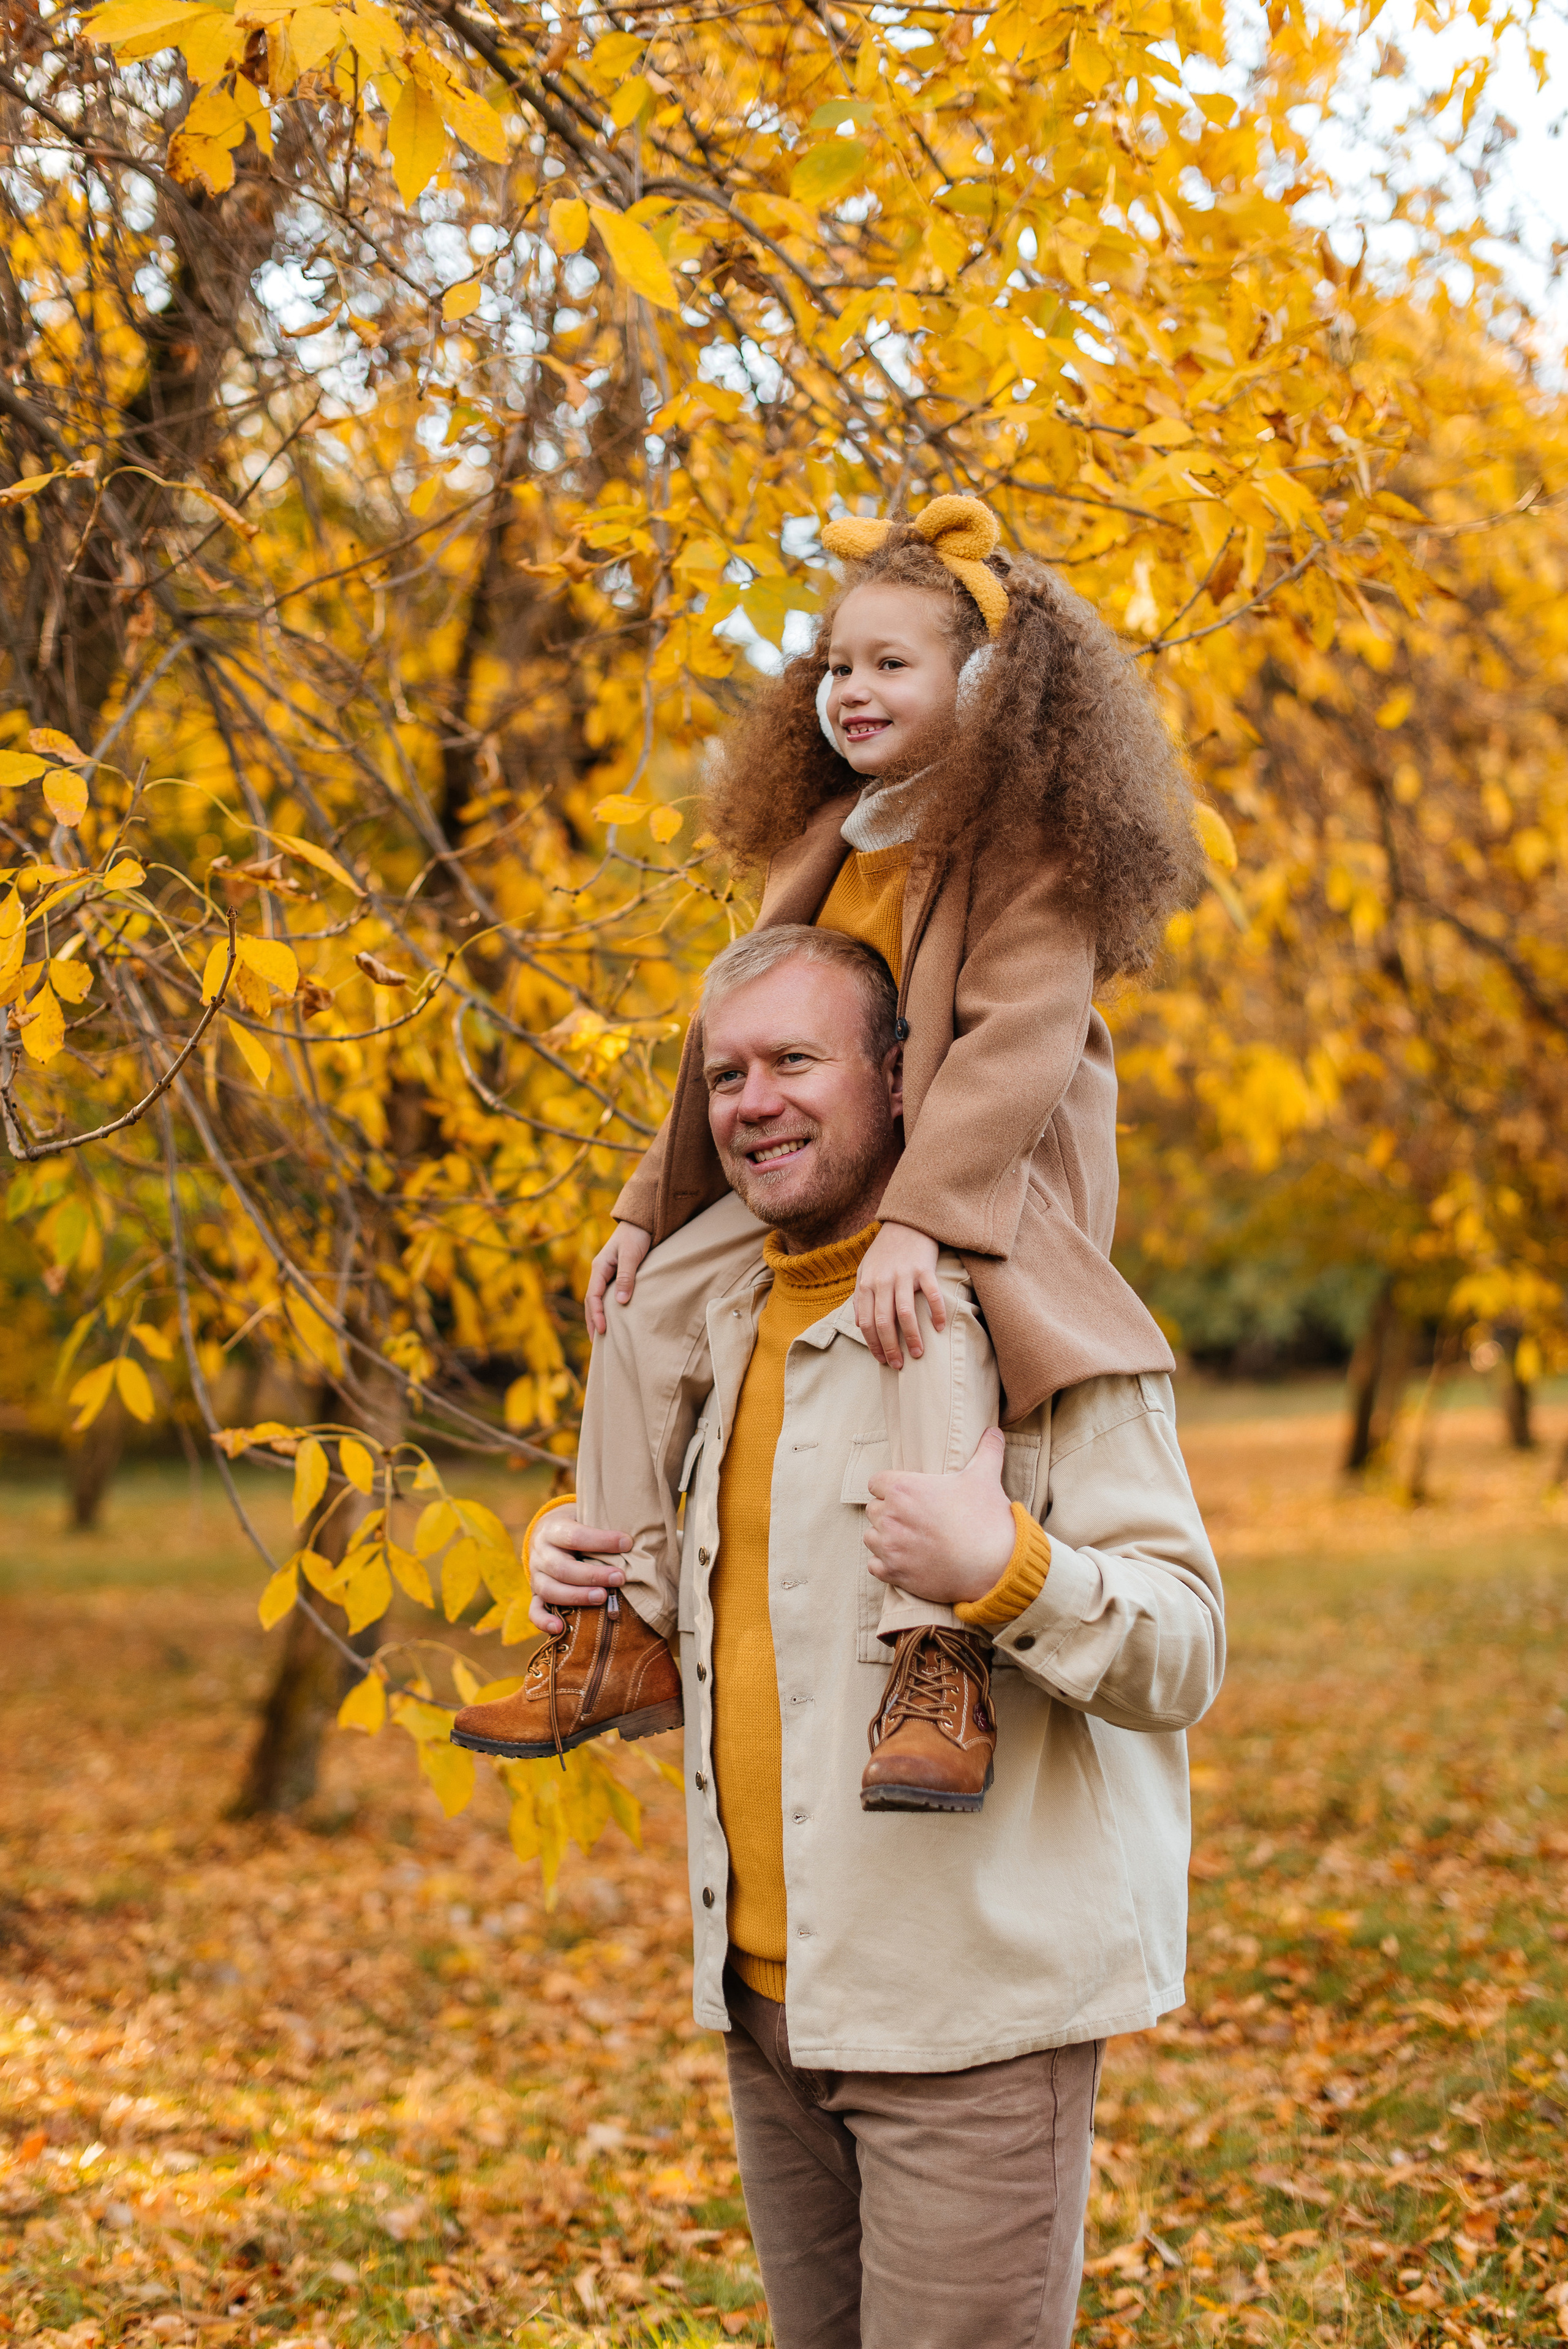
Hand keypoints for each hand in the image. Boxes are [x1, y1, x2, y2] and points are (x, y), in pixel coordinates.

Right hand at [528, 1507, 630, 1633]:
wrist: (549, 1532)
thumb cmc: (579, 1524)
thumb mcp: (586, 1516)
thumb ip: (603, 1524)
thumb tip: (634, 1537)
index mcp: (553, 1528)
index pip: (575, 1536)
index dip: (601, 1541)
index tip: (627, 1543)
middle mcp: (540, 1553)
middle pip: (562, 1568)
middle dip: (593, 1575)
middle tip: (619, 1578)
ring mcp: (536, 1575)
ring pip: (550, 1590)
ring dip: (577, 1596)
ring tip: (603, 1597)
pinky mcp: (536, 1594)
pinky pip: (534, 1611)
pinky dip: (544, 1621)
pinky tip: (560, 1628)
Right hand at [584, 1221, 651, 1337]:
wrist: (643, 1221)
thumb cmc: (637, 1235)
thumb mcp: (631, 1255)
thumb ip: (626, 1277)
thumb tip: (620, 1302)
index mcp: (600, 1267)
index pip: (593, 1297)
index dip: (596, 1315)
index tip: (602, 1331)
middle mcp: (600, 1272)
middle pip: (592, 1302)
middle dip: (592, 1321)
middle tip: (596, 1343)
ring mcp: (607, 1274)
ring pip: (598, 1300)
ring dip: (597, 1317)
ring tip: (601, 1336)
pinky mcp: (615, 1275)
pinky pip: (607, 1295)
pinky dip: (606, 1309)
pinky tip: (612, 1319)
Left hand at [854, 1221, 945, 1367]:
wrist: (907, 1222)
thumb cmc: (886, 1250)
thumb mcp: (865, 1269)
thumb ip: (860, 1295)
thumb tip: (858, 1323)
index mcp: (866, 1283)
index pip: (865, 1322)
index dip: (873, 1344)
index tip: (881, 1360)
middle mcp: (882, 1281)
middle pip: (883, 1323)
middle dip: (890, 1348)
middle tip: (899, 1365)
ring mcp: (903, 1275)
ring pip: (905, 1314)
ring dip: (912, 1338)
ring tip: (918, 1354)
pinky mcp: (924, 1269)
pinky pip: (931, 1296)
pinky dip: (937, 1314)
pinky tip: (939, 1329)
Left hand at [864, 1428, 1015, 1605]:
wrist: (996, 1565)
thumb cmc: (987, 1518)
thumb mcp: (986, 1477)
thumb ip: (987, 1450)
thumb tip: (994, 1430)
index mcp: (904, 1489)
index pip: (876, 1482)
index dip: (890, 1488)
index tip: (907, 1496)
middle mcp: (890, 1516)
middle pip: (873, 1510)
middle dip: (889, 1513)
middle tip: (914, 1520)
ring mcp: (890, 1547)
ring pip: (871, 1537)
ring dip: (885, 1539)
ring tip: (909, 1541)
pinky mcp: (894, 1573)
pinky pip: (874, 1566)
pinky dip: (886, 1565)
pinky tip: (907, 1562)